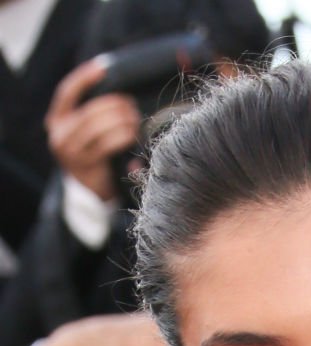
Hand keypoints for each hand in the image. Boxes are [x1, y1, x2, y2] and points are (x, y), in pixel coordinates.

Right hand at [45, 59, 141, 199]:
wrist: (88, 193)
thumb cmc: (92, 155)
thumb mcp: (85, 132)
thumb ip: (92, 113)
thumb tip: (116, 89)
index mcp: (56, 120)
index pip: (67, 92)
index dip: (84, 78)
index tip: (102, 67)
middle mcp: (59, 135)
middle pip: (89, 110)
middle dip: (114, 105)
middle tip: (130, 105)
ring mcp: (71, 152)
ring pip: (99, 126)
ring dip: (121, 120)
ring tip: (134, 120)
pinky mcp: (86, 165)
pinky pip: (107, 144)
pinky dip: (123, 136)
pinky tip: (132, 134)